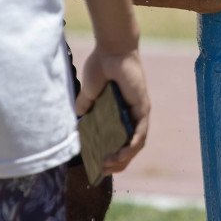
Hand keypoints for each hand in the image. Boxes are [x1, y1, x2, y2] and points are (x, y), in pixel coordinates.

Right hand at [75, 45, 149, 176]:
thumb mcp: (89, 93)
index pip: (117, 142)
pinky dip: (133, 144)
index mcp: (117, 114)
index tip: (97, 167)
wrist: (110, 51)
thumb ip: (85, 108)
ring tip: (110, 164)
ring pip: (136, 143)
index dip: (110, 158)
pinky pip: (141, 131)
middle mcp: (129, 116)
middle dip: (116, 163)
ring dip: (124, 158)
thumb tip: (77, 124)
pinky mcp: (143, 107)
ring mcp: (138, 112)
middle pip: (128, 147)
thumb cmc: (100, 67)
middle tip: (102, 169)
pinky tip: (124, 153)